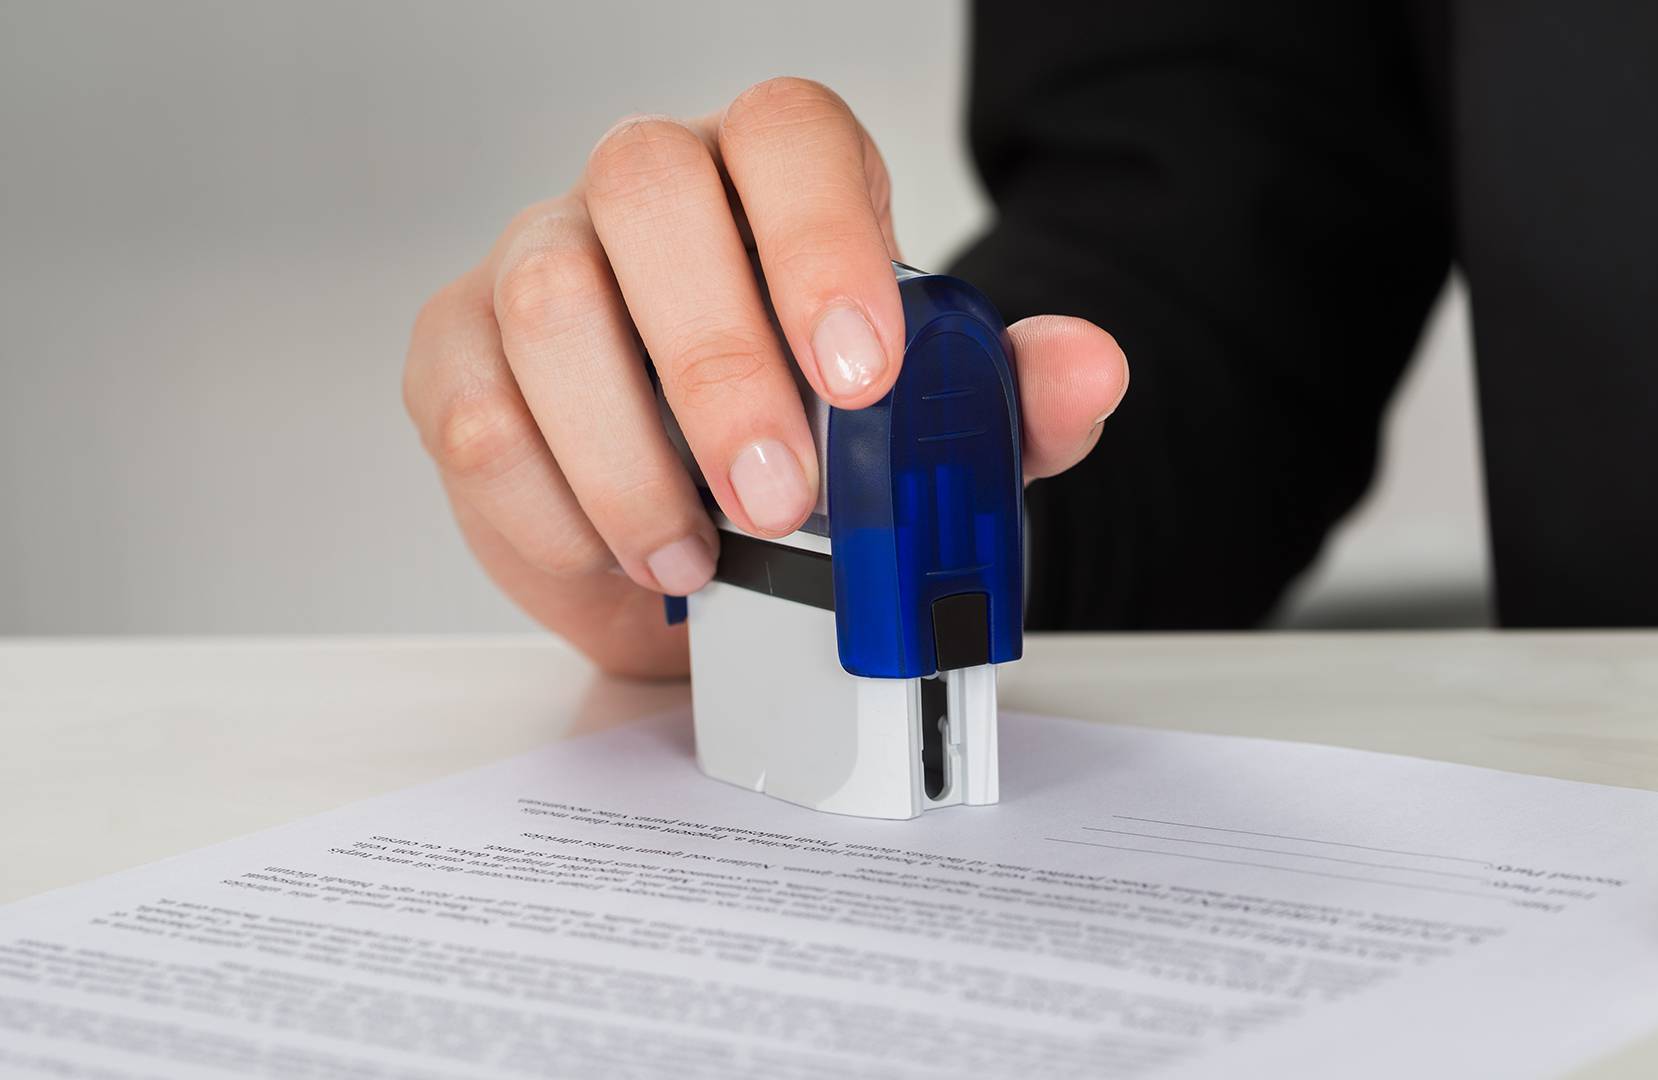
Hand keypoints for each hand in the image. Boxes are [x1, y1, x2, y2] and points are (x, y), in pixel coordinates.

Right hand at [402, 79, 1127, 677]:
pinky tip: (626, 557)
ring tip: (702, 555)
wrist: (716, 532)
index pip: (788, 136)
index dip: (822, 239)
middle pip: (647, 194)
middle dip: (718, 364)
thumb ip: (1010, 398)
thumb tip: (1090, 368)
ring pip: (546, 306)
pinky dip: (557, 513)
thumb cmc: (819, 450)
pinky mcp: (456, 353)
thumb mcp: (932, 436)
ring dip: (630, 458)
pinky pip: (474, 417)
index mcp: (773, 179)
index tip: (863, 374)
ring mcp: (539, 261)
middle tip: (781, 499)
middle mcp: (648, 195)